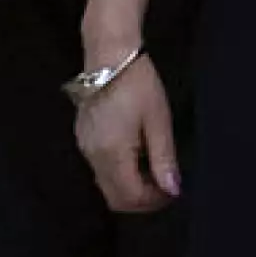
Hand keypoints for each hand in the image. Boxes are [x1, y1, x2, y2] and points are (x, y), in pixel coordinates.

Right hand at [73, 54, 180, 213]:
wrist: (109, 56)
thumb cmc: (138, 85)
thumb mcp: (158, 122)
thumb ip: (163, 159)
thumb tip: (172, 190)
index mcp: (113, 153)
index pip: (130, 196)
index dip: (153, 201)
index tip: (173, 191)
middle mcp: (93, 156)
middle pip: (114, 197)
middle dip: (141, 200)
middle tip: (164, 186)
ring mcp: (85, 147)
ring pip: (106, 185)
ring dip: (130, 187)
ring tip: (153, 171)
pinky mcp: (82, 138)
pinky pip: (100, 169)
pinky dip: (119, 173)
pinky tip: (135, 157)